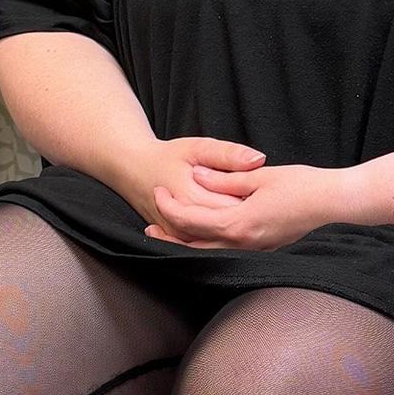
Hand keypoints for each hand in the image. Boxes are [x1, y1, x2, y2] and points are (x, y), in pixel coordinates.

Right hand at [125, 137, 266, 238]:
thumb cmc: (167, 158)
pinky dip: (221, 236)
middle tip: (252, 198)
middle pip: (228, 227)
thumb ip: (228, 154)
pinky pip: (206, 246)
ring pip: (218, 241)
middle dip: (245, 214)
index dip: (253, 199)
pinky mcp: (179, 242)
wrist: (134, 171)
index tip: (259, 188)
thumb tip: (258, 160)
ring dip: (234, 227)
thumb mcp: (198, 147)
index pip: (234, 207)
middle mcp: (184, 224)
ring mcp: (180, 237)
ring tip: (239, 208)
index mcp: (192, 197)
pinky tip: (227, 222)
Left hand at [144, 162, 355, 250]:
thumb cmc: (301, 185)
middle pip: (195, 245)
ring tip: (167, 237)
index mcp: (240, 223)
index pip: (193, 220)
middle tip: (148, 230)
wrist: (333, 202)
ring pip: (209, 253)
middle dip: (169, 238)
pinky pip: (225, 252)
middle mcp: (244, 243)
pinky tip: (201, 239)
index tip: (158, 193)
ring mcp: (254, 249)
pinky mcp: (262, 248)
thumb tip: (198, 177)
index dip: (171, 207)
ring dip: (186, 245)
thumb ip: (226, 180)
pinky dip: (206, 247)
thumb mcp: (259, 176)